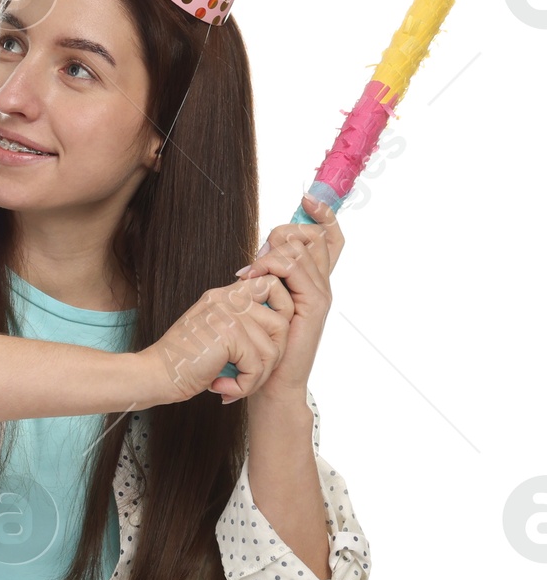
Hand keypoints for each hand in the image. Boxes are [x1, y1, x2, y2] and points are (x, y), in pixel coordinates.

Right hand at [132, 272, 295, 406]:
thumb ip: (240, 324)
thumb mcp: (214, 335)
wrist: (154, 376)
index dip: (281, 313)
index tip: (261, 345)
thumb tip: (281, 329)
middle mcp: (227, 297)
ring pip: (274, 347)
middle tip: (251, 374)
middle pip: (283, 320)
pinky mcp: (229, 332)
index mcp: (224, 295)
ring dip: (258, 375)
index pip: (272, 286)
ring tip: (236, 385)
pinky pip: (258, 365)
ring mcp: (228, 312)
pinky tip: (223, 389)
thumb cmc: (184, 363)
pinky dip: (245, 385)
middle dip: (274, 355)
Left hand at [226, 191, 342, 404]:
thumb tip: (259, 253)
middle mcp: (323, 283)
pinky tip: (251, 275)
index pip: (330, 238)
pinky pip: (293, 267)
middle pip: (313, 234)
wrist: (270, 381)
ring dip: (270, 250)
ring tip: (250, 270)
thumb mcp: (264, 301)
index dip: (323, 214)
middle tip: (257, 256)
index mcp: (313, 281)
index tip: (307, 198)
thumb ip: (268, 277)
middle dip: (282, 233)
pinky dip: (269, 263)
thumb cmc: (263, 343)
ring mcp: (321, 293)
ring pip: (301, 247)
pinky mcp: (313, 304)